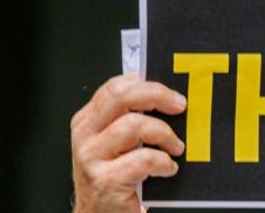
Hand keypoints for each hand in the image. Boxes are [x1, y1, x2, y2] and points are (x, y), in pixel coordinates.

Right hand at [71, 74, 186, 212]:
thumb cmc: (112, 181)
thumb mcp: (114, 146)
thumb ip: (129, 121)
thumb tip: (167, 100)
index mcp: (86, 122)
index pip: (114, 88)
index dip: (146, 84)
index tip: (170, 92)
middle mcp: (85, 137)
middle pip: (121, 97)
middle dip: (157, 95)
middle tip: (179, 106)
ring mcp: (91, 159)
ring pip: (132, 125)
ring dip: (164, 134)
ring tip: (175, 147)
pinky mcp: (105, 181)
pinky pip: (143, 160)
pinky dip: (163, 162)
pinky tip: (168, 168)